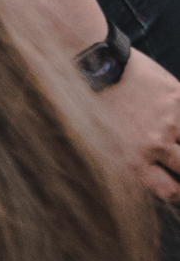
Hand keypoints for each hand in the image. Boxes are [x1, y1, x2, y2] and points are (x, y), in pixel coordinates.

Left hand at [96, 47, 179, 200]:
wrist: (93, 66)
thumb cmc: (89, 106)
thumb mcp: (101, 145)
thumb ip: (129, 163)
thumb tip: (151, 175)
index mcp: (132, 161)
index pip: (170, 191)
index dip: (178, 193)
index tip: (178, 188)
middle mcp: (154, 145)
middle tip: (177, 162)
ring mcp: (170, 121)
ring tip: (175, 139)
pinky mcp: (178, 97)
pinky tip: (176, 118)